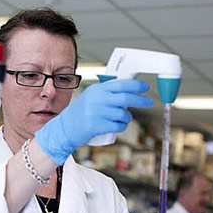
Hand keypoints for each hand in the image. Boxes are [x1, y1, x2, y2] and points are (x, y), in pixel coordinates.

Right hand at [34, 79, 152, 164]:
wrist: (65, 128)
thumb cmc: (81, 113)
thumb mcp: (91, 97)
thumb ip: (107, 93)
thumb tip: (130, 89)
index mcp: (97, 90)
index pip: (121, 84)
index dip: (136, 86)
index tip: (145, 88)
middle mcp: (97, 99)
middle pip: (126, 98)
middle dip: (141, 100)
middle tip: (148, 102)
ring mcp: (96, 113)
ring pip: (124, 114)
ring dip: (127, 118)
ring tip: (119, 119)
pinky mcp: (96, 126)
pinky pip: (118, 126)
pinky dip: (121, 127)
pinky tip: (116, 126)